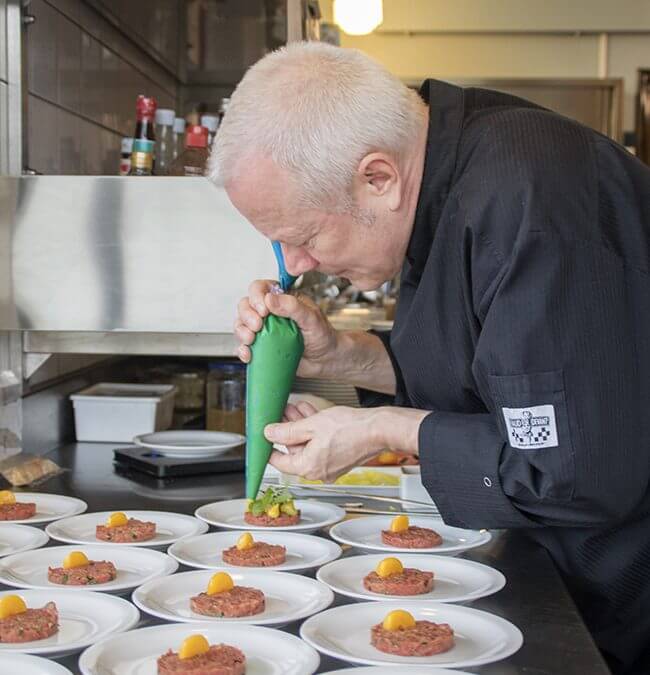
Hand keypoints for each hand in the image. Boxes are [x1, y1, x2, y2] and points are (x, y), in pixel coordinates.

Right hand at [234, 279, 338, 376]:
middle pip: (246, 305)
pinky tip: (249, 354)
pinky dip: (242, 349)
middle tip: (258, 326)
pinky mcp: (262, 346)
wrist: (326, 361)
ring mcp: (264, 329)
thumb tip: (269, 299)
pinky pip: (244, 345)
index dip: (256, 296)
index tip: (263, 310)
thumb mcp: (312, 318)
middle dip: (247, 315)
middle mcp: (270, 312)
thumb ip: (293, 307)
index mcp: (283, 299)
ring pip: (241, 324)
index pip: (260, 288)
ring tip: (251, 340)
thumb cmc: (323, 336)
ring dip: (241, 331)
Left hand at [265, 404, 428, 481]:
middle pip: (294, 450)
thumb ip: (287, 431)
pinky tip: (310, 413)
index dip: (268, 446)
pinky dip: (315, 431)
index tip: (263, 435)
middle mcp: (319, 471)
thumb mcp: (311, 426)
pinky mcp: (341, 457)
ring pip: (308, 444)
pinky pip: (321, 444)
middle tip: (280, 414)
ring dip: (300, 426)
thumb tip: (269, 433)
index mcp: (308, 467)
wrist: (378, 429)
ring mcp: (331, 465)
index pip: (279, 461)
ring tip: (294, 408)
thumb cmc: (350, 429)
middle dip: (287, 430)